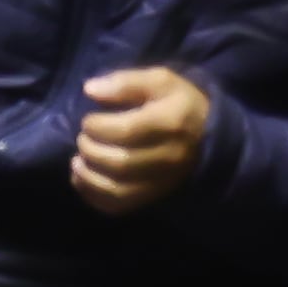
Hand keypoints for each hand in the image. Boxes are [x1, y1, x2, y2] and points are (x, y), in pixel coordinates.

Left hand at [72, 65, 210, 209]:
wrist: (209, 136)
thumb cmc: (179, 104)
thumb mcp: (159, 81)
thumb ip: (125, 83)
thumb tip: (89, 89)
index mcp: (171, 123)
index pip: (127, 132)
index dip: (98, 127)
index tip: (88, 120)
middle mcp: (168, 157)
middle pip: (120, 163)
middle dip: (91, 150)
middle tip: (83, 138)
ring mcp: (162, 182)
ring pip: (117, 190)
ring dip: (87, 176)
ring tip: (78, 160)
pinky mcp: (153, 197)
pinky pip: (118, 205)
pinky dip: (92, 195)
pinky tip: (81, 178)